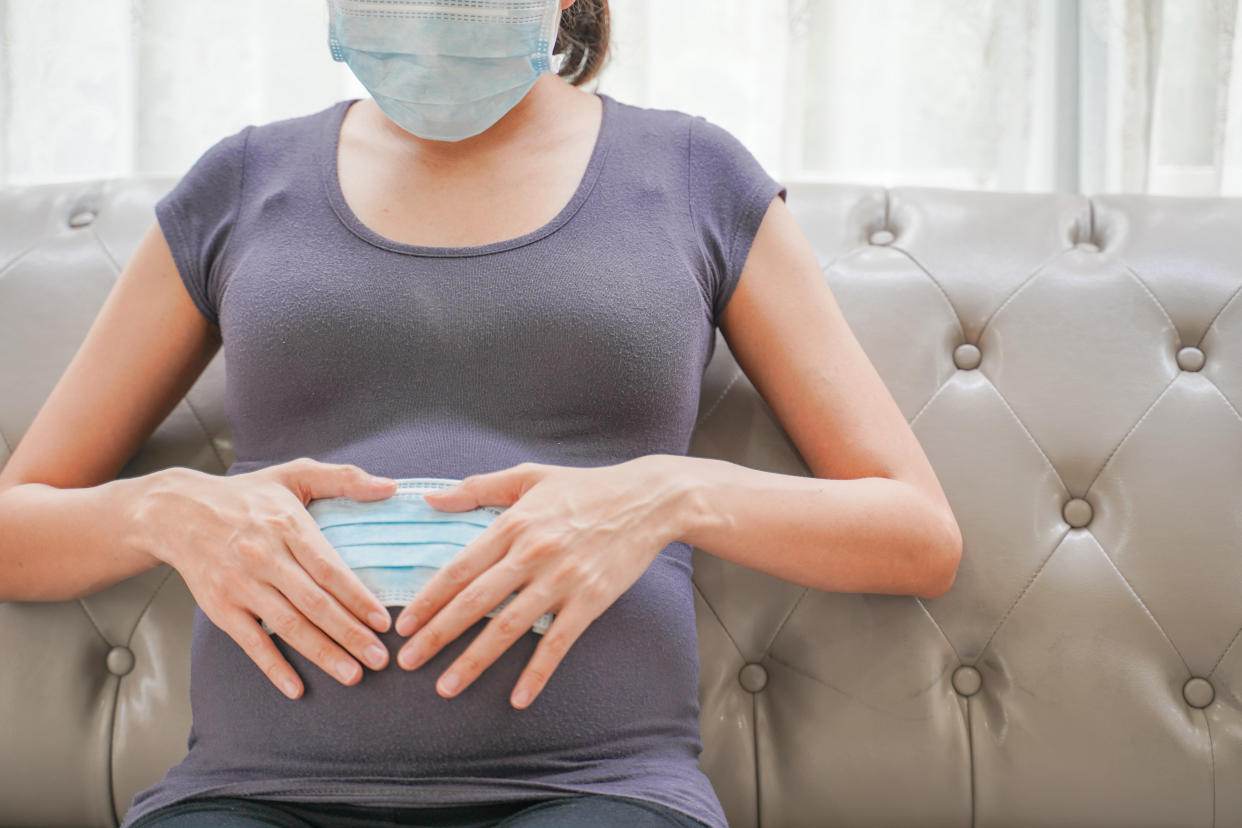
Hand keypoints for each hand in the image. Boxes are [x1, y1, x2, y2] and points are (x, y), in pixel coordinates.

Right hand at [131, 458, 398, 699]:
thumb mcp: (294, 474)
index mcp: (288, 526)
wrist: (178, 512)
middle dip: (350, 634)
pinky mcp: (221, 607)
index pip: (329, 570)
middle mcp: (264, 558)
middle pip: (314, 603)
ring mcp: (241, 585)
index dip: (357, 598)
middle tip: (380, 659)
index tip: (383, 622)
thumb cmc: (247, 496)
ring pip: (288, 626)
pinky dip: (273, 666)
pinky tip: (296, 687)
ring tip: (353, 674)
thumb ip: (345, 478)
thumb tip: (391, 487)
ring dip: (322, 653)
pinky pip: (251, 642)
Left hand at [393, 458, 684, 709]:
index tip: (404, 624)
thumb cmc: (585, 487)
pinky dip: (537, 673)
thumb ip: (477, 488)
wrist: (647, 501)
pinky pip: (557, 643)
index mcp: (513, 524)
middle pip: (475, 602)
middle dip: (437, 635)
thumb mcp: (529, 477)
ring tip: (447, 686)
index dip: (428, 599)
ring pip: (508, 628)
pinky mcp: (589, 601)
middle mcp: (532, 554)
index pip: (459, 568)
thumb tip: (430, 498)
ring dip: (474, 660)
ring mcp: (561, 580)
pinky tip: (518, 699)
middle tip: (408, 662)